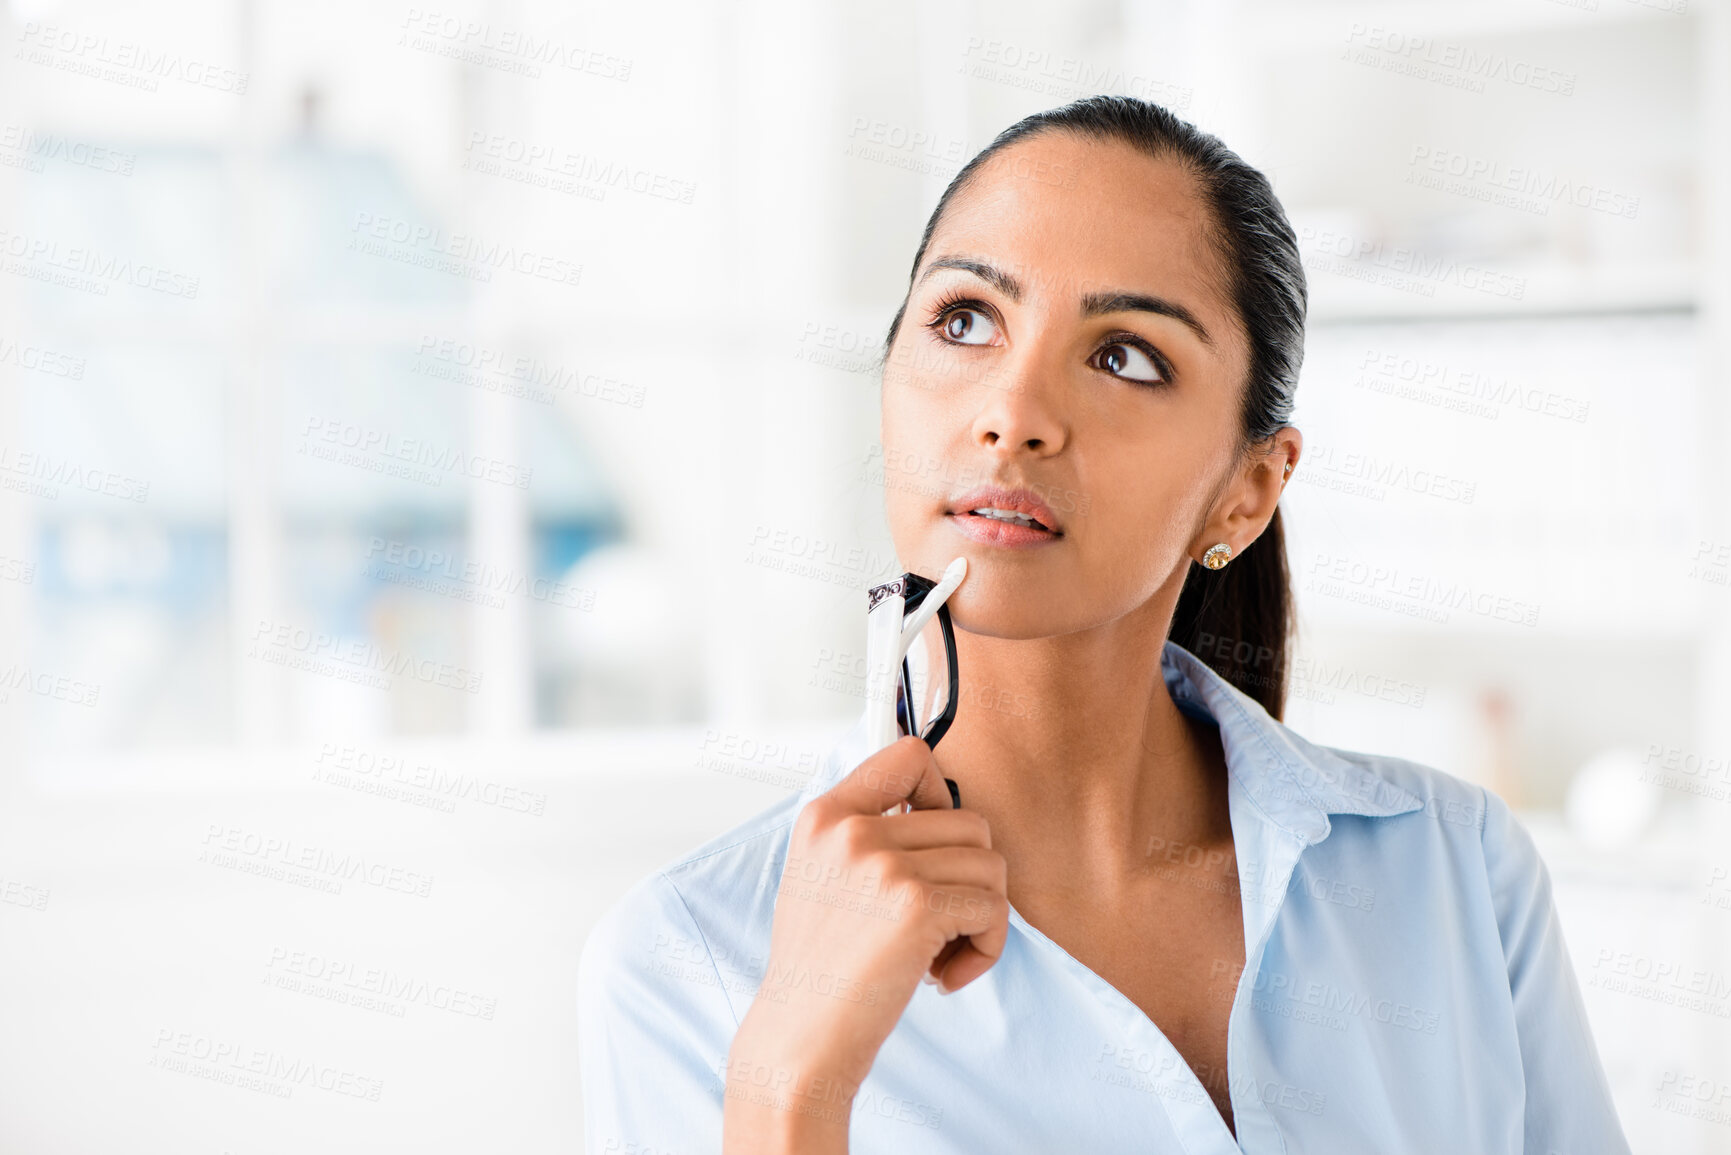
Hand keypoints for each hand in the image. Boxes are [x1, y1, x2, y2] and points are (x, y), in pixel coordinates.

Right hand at [721, 735, 1007, 1151]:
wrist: (801, 1039)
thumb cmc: (820, 968)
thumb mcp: (820, 877)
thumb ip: (866, 833)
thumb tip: (942, 804)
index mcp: (825, 814)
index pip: (909, 755)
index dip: (939, 794)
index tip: (931, 845)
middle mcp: (853, 829)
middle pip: (969, 822)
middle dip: (969, 879)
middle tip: (936, 928)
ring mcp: (884, 864)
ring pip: (991, 865)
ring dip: (981, 918)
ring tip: (938, 956)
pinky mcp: (918, 906)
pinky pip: (994, 909)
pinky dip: (986, 948)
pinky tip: (944, 977)